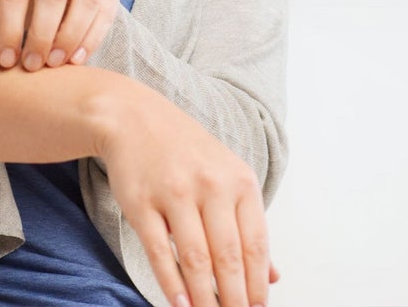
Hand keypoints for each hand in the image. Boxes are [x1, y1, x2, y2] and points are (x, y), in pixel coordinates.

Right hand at [97, 87, 281, 306]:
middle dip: (235, 298)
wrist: (134, 118)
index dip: (258, 283)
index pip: (256, 243)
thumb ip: (249, 226)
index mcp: (240, 181)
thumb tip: (272, 276)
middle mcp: (212, 186)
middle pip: (228, 256)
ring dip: (205, 297)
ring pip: (196, 259)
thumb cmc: (187, 152)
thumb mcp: (228, 178)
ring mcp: (176, 193)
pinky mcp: (142, 203)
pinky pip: (161, 252)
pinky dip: (172, 284)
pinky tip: (180, 305)